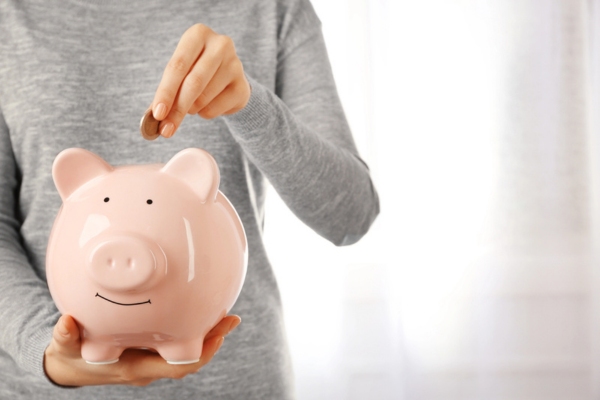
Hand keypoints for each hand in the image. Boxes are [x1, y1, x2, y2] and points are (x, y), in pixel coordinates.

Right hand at [43, 314, 240, 386]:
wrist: (70, 368)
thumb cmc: (71, 357)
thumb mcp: (64, 348)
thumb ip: (64, 337)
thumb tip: (65, 323)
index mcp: (134, 368)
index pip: (175, 368)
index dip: (200, 355)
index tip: (217, 337)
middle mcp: (149, 367)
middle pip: (190, 359)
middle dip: (213, 340)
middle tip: (231, 318)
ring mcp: (152, 360)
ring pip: (188, 350)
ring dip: (208, 334)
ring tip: (226, 313)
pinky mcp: (151, 349)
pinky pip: (179, 342)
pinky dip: (193, 328)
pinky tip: (202, 309)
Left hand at [151, 24, 250, 137]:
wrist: (226, 76)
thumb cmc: (195, 71)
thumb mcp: (179, 73)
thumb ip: (167, 92)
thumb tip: (155, 118)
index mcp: (198, 34)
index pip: (177, 66)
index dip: (166, 92)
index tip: (158, 114)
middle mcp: (220, 45)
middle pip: (193, 83)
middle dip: (177, 109)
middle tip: (167, 129)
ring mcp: (235, 65)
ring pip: (204, 98)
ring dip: (191, 109)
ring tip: (191, 104)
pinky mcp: (243, 86)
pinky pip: (216, 108)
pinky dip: (205, 113)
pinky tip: (208, 104)